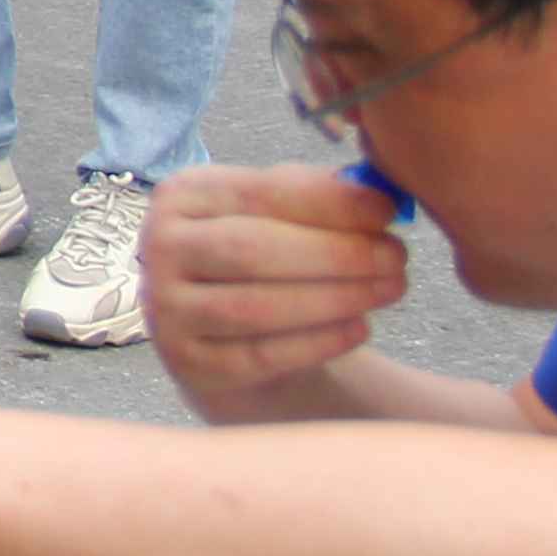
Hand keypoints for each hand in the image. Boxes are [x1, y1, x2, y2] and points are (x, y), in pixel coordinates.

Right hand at [148, 164, 411, 415]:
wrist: (226, 336)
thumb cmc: (266, 261)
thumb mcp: (281, 217)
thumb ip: (320, 197)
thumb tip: (378, 194)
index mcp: (183, 195)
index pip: (258, 192)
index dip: (327, 201)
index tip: (387, 210)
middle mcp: (158, 247)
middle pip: (251, 249)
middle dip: (336, 253)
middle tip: (398, 258)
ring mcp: (167, 310)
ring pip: (255, 307)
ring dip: (335, 298)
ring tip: (389, 290)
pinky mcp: (189, 363)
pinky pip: (260, 356)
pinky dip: (319, 342)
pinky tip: (360, 328)